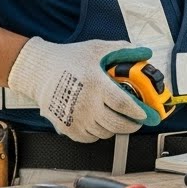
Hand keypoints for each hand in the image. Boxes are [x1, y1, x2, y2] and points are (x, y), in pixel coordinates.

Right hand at [6, 38, 158, 142]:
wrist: (39, 71)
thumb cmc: (69, 60)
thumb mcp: (98, 49)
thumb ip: (124, 51)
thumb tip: (145, 53)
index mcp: (96, 84)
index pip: (123, 104)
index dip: (138, 112)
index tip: (147, 114)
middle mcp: (85, 104)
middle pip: (117, 124)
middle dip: (132, 124)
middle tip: (137, 119)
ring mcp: (75, 118)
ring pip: (105, 133)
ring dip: (115, 127)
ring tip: (116, 116)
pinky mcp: (66, 127)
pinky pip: (90, 138)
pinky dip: (98, 132)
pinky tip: (99, 120)